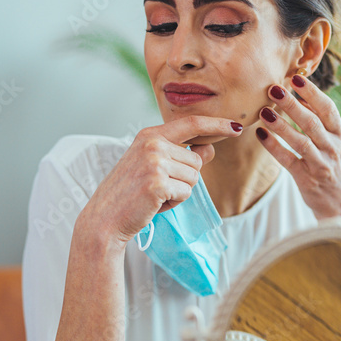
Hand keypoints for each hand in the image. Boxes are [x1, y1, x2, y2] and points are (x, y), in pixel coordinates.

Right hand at [83, 115, 242, 245]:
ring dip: (180, 191)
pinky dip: (175, 202)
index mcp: (150, 134)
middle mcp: (153, 144)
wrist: (105, 217)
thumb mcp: (152, 165)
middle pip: (197, 160)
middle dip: (185, 178)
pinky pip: (186, 193)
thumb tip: (209, 148)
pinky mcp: (158, 183)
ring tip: (155, 195)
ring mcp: (155, 163)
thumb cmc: (130, 193)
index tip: (236, 127)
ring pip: (194, 178)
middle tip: (158, 186)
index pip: (191, 124)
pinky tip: (155, 203)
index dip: (217, 124)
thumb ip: (180, 154)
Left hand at [255, 76, 340, 222]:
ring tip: (263, 112)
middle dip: (292, 104)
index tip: (296, 78)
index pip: (328, 109)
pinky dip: (273, 147)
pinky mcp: (307, 180)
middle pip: (312, 122)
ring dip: (281, 125)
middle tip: (273, 89)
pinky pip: (288, 160)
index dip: (312, 93)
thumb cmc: (337, 168)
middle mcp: (334, 148)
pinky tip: (261, 134)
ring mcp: (321, 165)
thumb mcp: (338, 143)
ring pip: (300, 141)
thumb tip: (302, 96)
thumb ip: (324, 123)